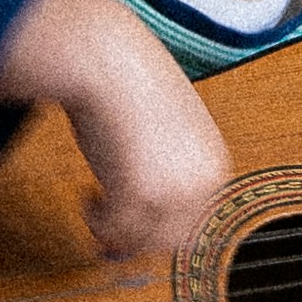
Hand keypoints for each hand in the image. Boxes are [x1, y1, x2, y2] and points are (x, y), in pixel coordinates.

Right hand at [0, 0, 228, 261]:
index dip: (159, 230)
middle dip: (136, 239)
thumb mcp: (167, 133)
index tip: (133, 231)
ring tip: (94, 204)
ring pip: (142, 241)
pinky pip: (115, 230)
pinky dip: (97, 221)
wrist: (110, 59)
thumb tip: (149, 210)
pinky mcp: (140, 193)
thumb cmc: (131, 85)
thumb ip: (169, 171)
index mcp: (215, 165)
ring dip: (114, 230)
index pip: (195, 221)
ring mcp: (174, 190)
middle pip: (171, 240)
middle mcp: (203, 182)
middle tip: (107, 236)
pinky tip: (87, 196)